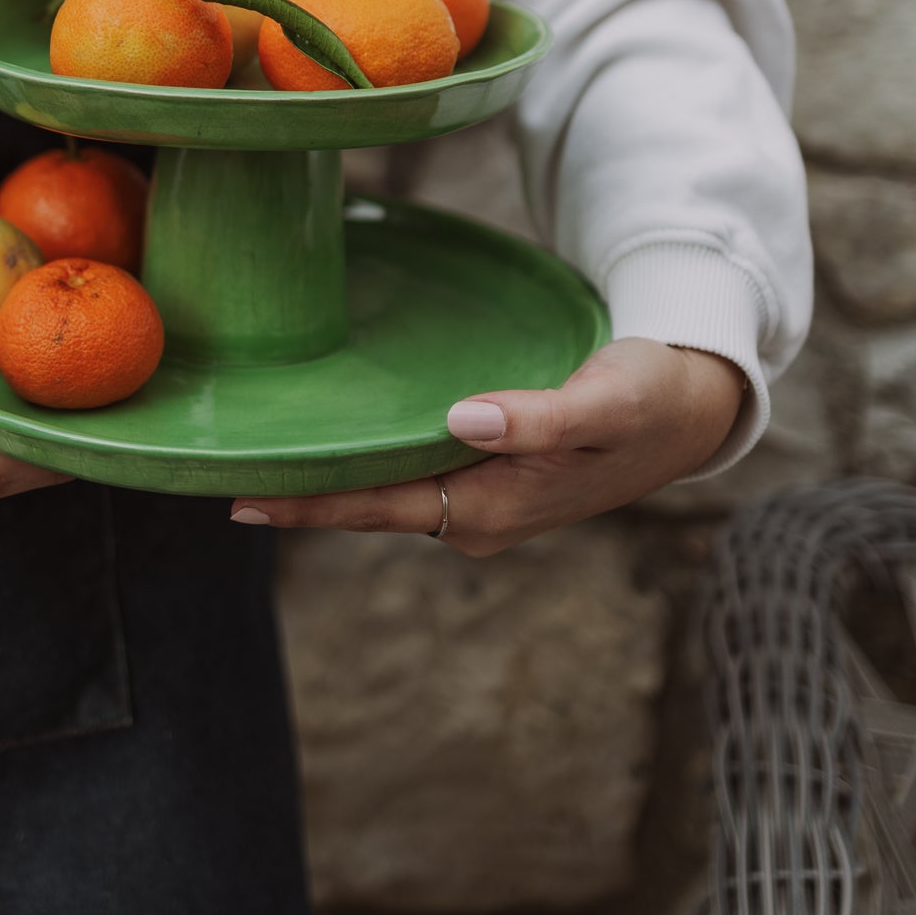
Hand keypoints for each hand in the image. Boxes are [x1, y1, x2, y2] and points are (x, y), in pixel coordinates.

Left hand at [230, 338, 744, 555]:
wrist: (694, 407)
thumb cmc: (649, 399)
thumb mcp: (602, 402)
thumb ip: (536, 418)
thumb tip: (462, 421)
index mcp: (494, 508)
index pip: (378, 509)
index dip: (309, 505)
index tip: (241, 497)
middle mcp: (478, 515)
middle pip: (369, 506)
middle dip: (300, 496)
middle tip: (220, 472)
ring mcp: (482, 499)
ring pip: (386, 490)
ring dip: (329, 481)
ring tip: (256, 458)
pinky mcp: (488, 475)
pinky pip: (409, 472)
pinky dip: (366, 461)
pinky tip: (331, 443)